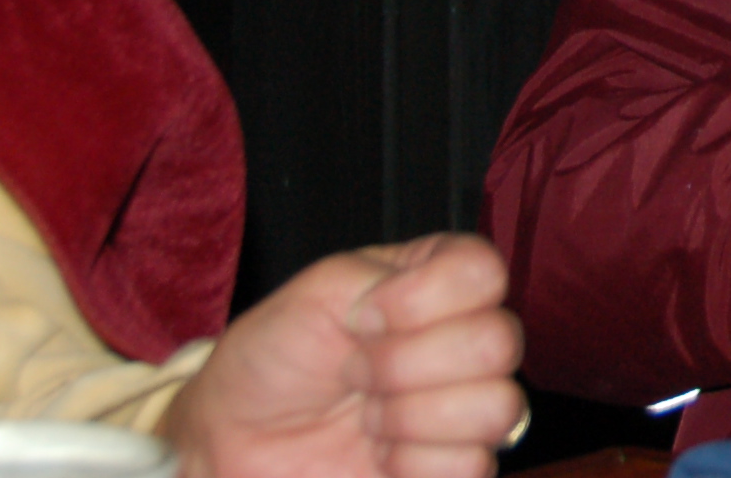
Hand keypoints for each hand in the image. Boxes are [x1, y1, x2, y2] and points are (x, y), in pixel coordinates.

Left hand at [159, 233, 523, 477]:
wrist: (232, 441)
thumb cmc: (272, 358)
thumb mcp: (315, 291)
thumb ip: (376, 278)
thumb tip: (415, 320)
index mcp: (438, 281)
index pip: (484, 272)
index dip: (425, 299)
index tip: (366, 318)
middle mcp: (462, 338)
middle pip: (498, 343)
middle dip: (407, 365)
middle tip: (355, 373)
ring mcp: (464, 405)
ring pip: (497, 409)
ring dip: (411, 417)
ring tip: (367, 417)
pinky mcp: (454, 465)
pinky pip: (474, 466)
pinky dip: (413, 464)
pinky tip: (380, 453)